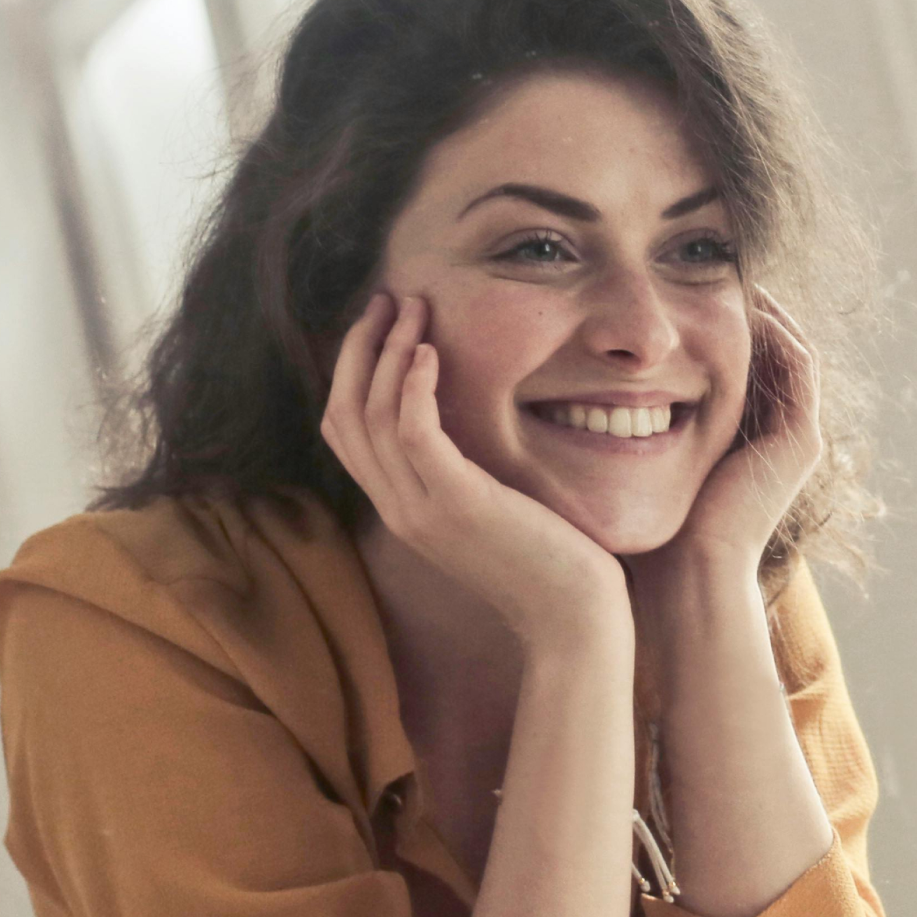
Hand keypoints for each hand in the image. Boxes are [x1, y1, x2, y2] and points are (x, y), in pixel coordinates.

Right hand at [320, 292, 629, 643]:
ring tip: (412, 306)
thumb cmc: (550, 562)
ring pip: (372, 416)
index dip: (351, 371)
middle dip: (358, 348)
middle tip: (386, 298)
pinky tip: (428, 352)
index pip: (344, 432)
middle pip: (344, 414)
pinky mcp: (457, 505)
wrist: (573, 618)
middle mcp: (399, 510)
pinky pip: (413, 434)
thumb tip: (468, 426)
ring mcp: (421, 510)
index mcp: (403, 509)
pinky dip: (412, 386)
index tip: (380, 324)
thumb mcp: (493, 511)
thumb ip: (466, 474)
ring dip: (387, 351)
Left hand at [630, 287, 822, 581]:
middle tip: (702, 264)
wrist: (685, 580)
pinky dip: (775, 326)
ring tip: (723, 268)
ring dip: (759, 306)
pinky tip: (742, 297)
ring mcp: (794, 440)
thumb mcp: (626, 465)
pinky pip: (798, 363)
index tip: (673, 285)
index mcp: (739, 444)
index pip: (733, 363)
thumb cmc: (646, 536)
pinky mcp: (802, 440)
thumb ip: (613, 429)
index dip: (708, 319)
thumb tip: (558, 387)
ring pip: (787, 349)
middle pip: (764, 351)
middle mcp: (774, 439)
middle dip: (735, 304)